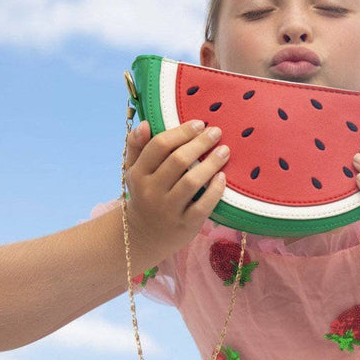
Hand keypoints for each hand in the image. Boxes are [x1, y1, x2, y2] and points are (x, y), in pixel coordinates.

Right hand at [123, 119, 228, 267]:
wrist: (145, 236)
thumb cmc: (145, 195)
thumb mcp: (134, 171)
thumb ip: (137, 146)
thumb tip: (144, 124)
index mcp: (138, 174)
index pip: (159, 146)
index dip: (181, 132)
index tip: (200, 123)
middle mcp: (151, 191)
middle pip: (178, 160)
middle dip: (200, 143)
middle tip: (216, 132)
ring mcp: (168, 210)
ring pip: (192, 181)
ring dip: (211, 163)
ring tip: (225, 151)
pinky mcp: (185, 224)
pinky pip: (203, 205)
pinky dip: (215, 189)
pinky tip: (223, 177)